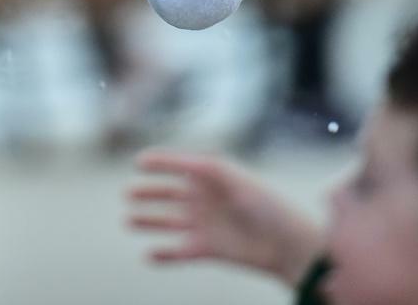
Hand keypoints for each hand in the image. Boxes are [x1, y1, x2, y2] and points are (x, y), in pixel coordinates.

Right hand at [127, 150, 322, 286]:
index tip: (138, 162)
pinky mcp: (207, 249)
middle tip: (128, 194)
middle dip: (147, 193)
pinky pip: (179, 252)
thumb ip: (208, 169)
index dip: (159, 162)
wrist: (289, 245)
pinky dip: (163, 255)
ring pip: (168, 222)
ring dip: (148, 221)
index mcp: (212, 178)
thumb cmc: (267, 206)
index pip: (179, 166)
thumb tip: (182, 162)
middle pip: (168, 194)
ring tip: (129, 221)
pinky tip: (148, 255)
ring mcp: (205, 225)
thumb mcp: (237, 180)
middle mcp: (205, 199)